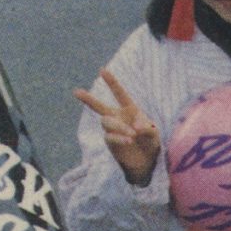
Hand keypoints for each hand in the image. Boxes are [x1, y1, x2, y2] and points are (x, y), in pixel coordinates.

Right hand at [74, 69, 160, 186]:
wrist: (145, 160)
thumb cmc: (151, 142)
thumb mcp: (154, 133)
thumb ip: (147, 128)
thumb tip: (135, 128)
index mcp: (129, 109)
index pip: (119, 93)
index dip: (111, 82)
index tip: (102, 70)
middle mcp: (118, 117)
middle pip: (99, 106)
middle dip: (88, 99)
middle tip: (76, 92)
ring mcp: (112, 129)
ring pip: (106, 122)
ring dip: (119, 126)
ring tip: (132, 135)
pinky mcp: (110, 142)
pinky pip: (109, 136)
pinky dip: (119, 138)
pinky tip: (129, 140)